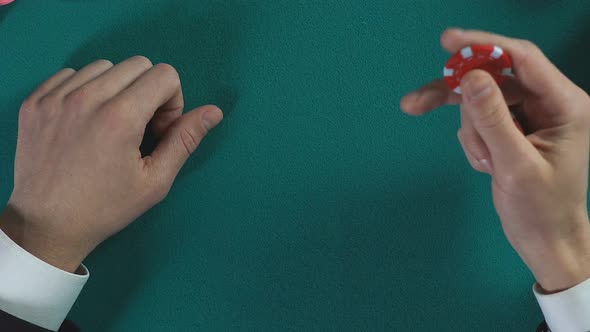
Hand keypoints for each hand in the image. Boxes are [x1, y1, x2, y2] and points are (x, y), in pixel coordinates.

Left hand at [0, 56, 222, 272]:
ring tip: (110, 124)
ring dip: (117, 88)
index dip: (172, 102)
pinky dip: (86, 89)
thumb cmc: (106, 207)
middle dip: (148, 92)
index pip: (165, 74)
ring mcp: (56, 97)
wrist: (47, 225)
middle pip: (138, 65)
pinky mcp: (35, 101)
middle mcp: (87, 98)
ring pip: (105, 66)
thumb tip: (215, 111)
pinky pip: (72, 74)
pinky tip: (85, 121)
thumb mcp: (155, 180)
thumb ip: (185, 140)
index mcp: (121, 117)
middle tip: (138, 128)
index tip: (158, 130)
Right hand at [401, 29, 589, 291]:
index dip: (483, 46)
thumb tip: (472, 77)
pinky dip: (474, 142)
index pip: (521, 58)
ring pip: (480, 102)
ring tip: (485, 165)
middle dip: (459, 99)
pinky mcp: (511, 129)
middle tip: (416, 104)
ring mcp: (528, 116)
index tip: (447, 42)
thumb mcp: (515, 165)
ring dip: (472, 133)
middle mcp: (547, 103)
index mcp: (564, 104)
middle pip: (492, 80)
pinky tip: (488, 167)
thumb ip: (493, 119)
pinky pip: (478, 121)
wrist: (543, 241)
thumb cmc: (540, 209)